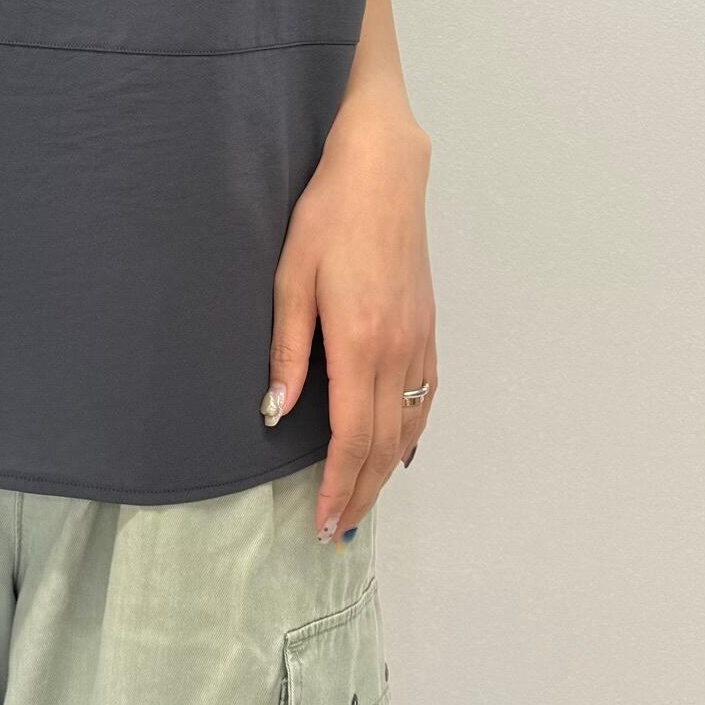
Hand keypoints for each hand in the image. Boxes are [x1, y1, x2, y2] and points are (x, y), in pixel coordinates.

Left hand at [263, 104, 436, 541]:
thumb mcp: (291, 279)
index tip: (324, 520)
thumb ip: (287, 352)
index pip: (351, 435)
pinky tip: (397, 451)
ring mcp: (419, 341)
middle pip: (383, 444)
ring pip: (408, 427)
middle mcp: (398, 351)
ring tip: (361, 503)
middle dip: (360, 492)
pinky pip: (425, 399)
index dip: (338, 484)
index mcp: (360, 342)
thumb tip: (275, 412)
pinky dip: (411, 435)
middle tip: (340, 532)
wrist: (384, 173)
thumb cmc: (328, 218)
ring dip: (385, 472)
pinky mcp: (428, 329)